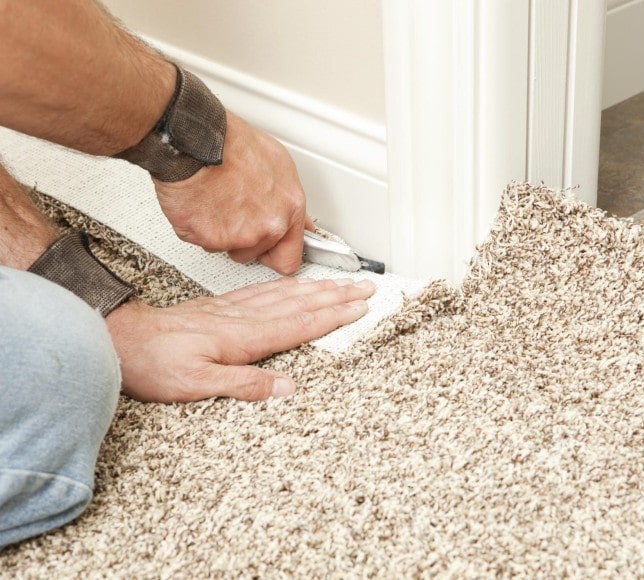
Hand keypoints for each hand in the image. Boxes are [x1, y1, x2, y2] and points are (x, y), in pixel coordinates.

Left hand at [105, 277, 375, 402]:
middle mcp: (242, 318)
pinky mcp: (221, 308)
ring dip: (317, 287)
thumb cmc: (154, 364)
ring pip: (285, 293)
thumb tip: (286, 388)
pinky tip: (294, 285)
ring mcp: (232, 310)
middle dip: (336, 294)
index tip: (358, 307)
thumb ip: (244, 385)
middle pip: (300, 302)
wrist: (122, 341)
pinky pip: (262, 291)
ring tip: (341, 282)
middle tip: (364, 286)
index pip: (299, 323)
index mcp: (243, 337)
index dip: (332, 315)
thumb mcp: (197, 386)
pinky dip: (286, 285)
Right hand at [153, 111, 311, 274]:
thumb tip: (299, 221)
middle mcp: (269, 225)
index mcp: (290, 209)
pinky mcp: (211, 239)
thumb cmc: (232, 144)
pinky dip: (198, 227)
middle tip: (232, 211)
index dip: (276, 255)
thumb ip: (288, 202)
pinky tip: (201, 203)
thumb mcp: (278, 164)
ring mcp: (240, 236)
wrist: (196, 139)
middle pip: (255, 253)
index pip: (290, 257)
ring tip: (216, 201)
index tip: (270, 253)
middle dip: (244, 238)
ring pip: (228, 248)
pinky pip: (202, 242)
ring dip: (220, 233)